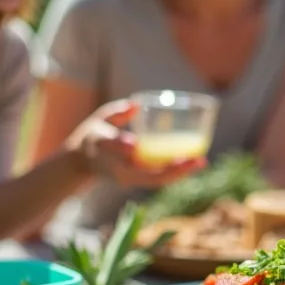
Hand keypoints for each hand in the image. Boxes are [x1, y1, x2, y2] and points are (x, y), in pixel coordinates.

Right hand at [68, 99, 206, 187]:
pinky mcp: (137, 180)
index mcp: (103, 152)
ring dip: (180, 174)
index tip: (133, 144)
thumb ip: (115, 113)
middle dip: (173, 169)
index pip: (114, 149)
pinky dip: (176, 173)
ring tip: (201, 162)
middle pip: (147, 174)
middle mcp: (118, 170)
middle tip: (196, 159)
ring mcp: (129, 179)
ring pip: (156, 180)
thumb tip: (136, 104)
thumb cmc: (92, 137)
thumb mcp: (97, 121)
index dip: (122, 146)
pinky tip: (193, 164)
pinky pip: (158, 179)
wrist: (82, 164)